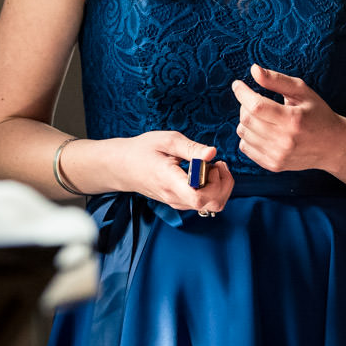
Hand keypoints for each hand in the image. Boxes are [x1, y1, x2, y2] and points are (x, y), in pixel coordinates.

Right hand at [108, 131, 234, 214]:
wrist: (121, 166)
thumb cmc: (143, 150)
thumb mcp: (167, 141)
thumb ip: (192, 148)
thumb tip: (213, 152)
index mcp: (170, 181)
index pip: (199, 197)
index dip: (215, 182)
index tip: (212, 163)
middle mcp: (175, 197)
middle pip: (213, 203)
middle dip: (224, 182)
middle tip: (216, 163)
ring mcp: (177, 202)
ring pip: (212, 205)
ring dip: (220, 186)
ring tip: (211, 166)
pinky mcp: (180, 202)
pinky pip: (205, 203)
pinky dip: (213, 189)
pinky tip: (206, 173)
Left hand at [232, 64, 345, 172]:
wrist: (334, 146)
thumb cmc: (318, 114)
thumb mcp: (303, 92)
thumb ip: (277, 80)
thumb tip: (253, 70)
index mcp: (293, 120)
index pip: (256, 106)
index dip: (242, 93)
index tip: (238, 85)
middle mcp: (285, 140)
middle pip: (247, 119)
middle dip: (244, 105)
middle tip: (253, 99)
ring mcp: (278, 155)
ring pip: (243, 134)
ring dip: (246, 121)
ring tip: (262, 116)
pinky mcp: (273, 165)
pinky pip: (245, 148)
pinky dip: (248, 136)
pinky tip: (262, 130)